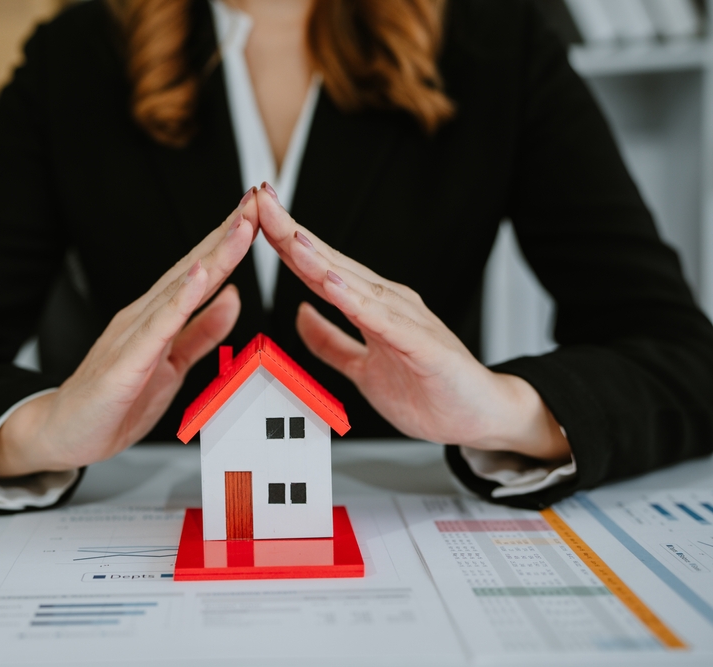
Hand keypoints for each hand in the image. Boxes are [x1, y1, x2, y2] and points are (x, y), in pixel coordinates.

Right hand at [0, 189, 260, 476]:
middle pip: (193, 268)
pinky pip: (157, 327)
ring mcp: (132, 335)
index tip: (258, 213)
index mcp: (158, 317)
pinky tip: (198, 277)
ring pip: (180, 289)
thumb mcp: (173, 365)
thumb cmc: (113, 402)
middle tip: (257, 200)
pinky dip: (180, 300)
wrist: (62, 432)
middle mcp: (144, 316)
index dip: (230, 242)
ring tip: (239, 227)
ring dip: (212, 256)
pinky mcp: (125, 363)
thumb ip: (202, 332)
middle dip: (227, 234)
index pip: (200, 272)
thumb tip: (233, 299)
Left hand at [255, 185, 569, 461]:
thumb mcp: (362, 367)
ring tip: (288, 237)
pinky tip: (332, 286)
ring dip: (319, 259)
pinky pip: (384, 322)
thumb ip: (331, 343)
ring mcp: (405, 320)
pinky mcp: (421, 345)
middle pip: (330, 263)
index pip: (318, 267)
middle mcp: (387, 302)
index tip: (253, 213)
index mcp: (370, 305)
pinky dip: (357, 303)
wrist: (479, 415)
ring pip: (353, 285)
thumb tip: (300, 315)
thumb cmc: (429, 388)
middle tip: (259, 199)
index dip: (284, 240)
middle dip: (292, 232)